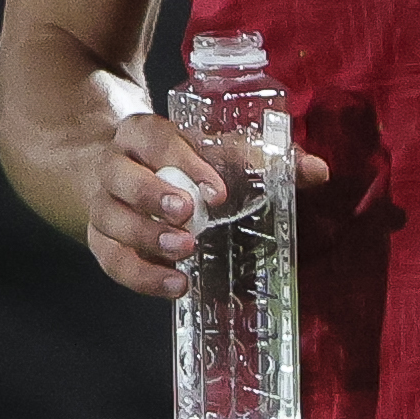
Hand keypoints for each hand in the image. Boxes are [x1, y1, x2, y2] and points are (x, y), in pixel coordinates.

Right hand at [75, 112, 329, 299]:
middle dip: (152, 196)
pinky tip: (175, 285)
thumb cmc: (184, 163)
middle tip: (188, 216)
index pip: (156, 139)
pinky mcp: (101, 240)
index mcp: (142, 134)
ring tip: (183, 253)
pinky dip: (142, 277)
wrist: (128, 173)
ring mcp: (102, 204)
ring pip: (109, 219)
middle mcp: (113, 165)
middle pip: (120, 176)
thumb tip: (318, 171)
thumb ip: (266, 160)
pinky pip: (112, 260)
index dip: (184, 162)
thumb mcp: (219, 152)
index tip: (216, 192)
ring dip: (146, 238)